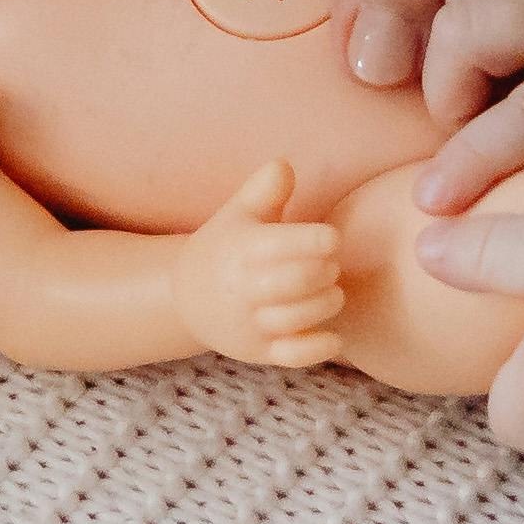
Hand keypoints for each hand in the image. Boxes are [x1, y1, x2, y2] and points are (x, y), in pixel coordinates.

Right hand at [175, 157, 351, 367]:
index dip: (312, 240)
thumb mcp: (238, 213)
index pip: (279, 245)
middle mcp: (243, 289)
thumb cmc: (228, 247)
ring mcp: (252, 324)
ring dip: (324, 304)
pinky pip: (292, 357)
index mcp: (242, 250)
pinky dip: (318, 349)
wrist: (189, 299)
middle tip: (332, 265)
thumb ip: (263, 189)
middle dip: (322, 272)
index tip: (331, 237)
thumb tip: (283, 165)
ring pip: (295, 319)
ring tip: (333, 292)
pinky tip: (335, 336)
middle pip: (292, 283)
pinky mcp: (262, 352)